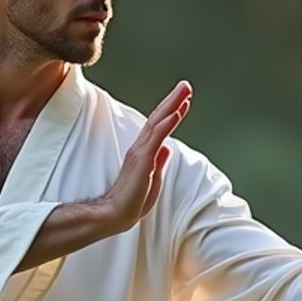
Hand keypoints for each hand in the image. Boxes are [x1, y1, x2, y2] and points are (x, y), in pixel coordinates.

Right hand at [97, 80, 191, 235]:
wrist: (116, 215)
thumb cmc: (131, 203)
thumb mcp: (152, 181)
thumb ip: (159, 163)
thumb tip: (167, 149)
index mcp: (143, 154)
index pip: (159, 128)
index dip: (171, 112)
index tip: (183, 100)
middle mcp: (141, 148)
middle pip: (159, 119)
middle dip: (173, 101)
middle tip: (186, 85)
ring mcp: (141, 152)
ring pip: (158, 122)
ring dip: (172, 105)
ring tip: (184, 90)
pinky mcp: (142, 159)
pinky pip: (157, 137)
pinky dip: (167, 123)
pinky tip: (176, 112)